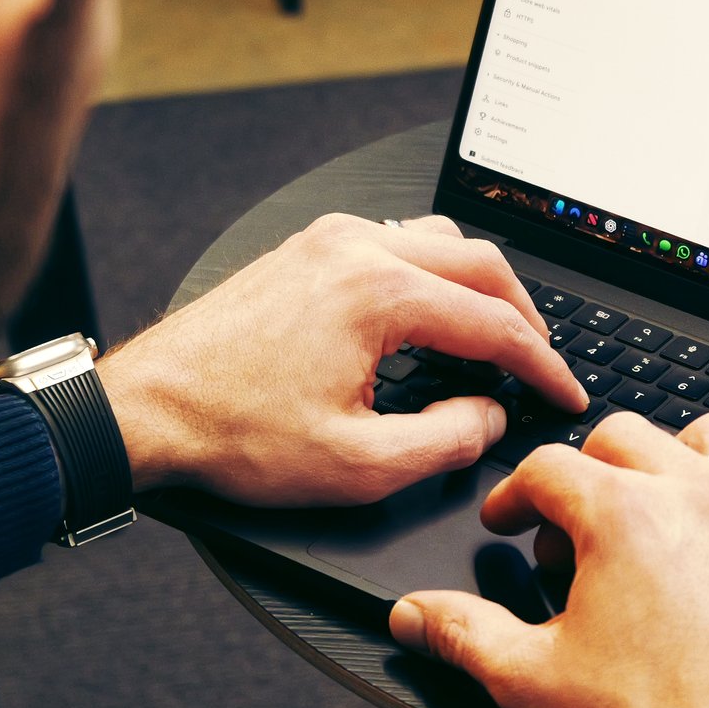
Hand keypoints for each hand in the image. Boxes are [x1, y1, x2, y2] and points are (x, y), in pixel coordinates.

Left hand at [97, 212, 587, 506]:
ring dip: (477, 287)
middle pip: (479, 264)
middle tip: (541, 365)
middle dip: (523, 316)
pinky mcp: (304, 250)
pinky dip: (431, 275)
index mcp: (377, 293)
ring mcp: (326, 242)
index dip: (542, 365)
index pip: (495, 323)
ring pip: (437, 242)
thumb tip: (486, 417)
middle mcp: (355, 249)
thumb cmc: (230, 432)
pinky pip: (393, 243)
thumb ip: (444, 442)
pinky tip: (431, 316)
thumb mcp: (356, 465)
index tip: (562, 394)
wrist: (146, 410)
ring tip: (495, 340)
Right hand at [388, 411, 708, 707]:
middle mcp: (694, 496)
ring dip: (673, 460)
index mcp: (621, 515)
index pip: (547, 468)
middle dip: (587, 474)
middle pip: (623, 437)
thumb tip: (414, 615)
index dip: (515, 496)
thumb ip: (463, 634)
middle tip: (574, 538)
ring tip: (656, 511)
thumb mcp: (532, 681)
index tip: (511, 524)